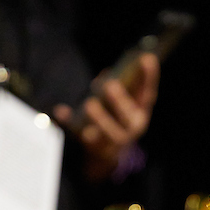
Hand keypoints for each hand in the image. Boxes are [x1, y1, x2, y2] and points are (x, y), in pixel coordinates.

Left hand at [54, 53, 158, 181]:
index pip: (147, 94)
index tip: (147, 58)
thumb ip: (119, 86)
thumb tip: (107, 75)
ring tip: (89, 105)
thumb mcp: (121, 101)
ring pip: (109, 133)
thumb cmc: (115, 116)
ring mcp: (113, 141)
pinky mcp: (95, 147)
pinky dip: (70, 123)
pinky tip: (60, 111)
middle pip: (127, 118)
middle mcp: (131, 128)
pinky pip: (81, 135)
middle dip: (120, 102)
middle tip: (110, 85)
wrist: (108, 151)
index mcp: (140, 112)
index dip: (149, 77)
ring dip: (100, 119)